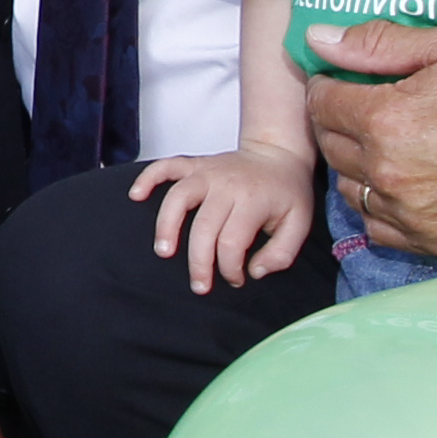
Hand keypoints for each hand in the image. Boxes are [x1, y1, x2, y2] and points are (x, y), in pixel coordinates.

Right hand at [130, 144, 314, 292]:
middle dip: (199, 263)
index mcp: (252, 200)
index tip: (235, 278)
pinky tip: (136, 196)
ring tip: (164, 252)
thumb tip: (255, 271)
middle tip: (199, 285)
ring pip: (178, 198)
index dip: (230, 268)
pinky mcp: (195, 164)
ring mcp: (207, 172)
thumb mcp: (300, 223)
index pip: (232, 242)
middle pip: (203, 228)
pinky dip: (148, 179)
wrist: (278, 152)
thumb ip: (282, 253)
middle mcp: (226, 184)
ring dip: (166, 226)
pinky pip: (165, 166)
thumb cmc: (287, 192)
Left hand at [301, 24, 436, 262]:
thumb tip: (318, 39)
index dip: (330, 87)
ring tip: (392, 144)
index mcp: (388, 121)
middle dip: (341, 123)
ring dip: (359, 165)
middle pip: (331, 147)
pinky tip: (408, 183)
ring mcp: (413, 216)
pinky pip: (380, 228)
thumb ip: (378, 44)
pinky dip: (382, 206)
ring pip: (352, 190)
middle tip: (371, 107)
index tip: (347, 81)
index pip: (321, 104)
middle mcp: (391, 174)